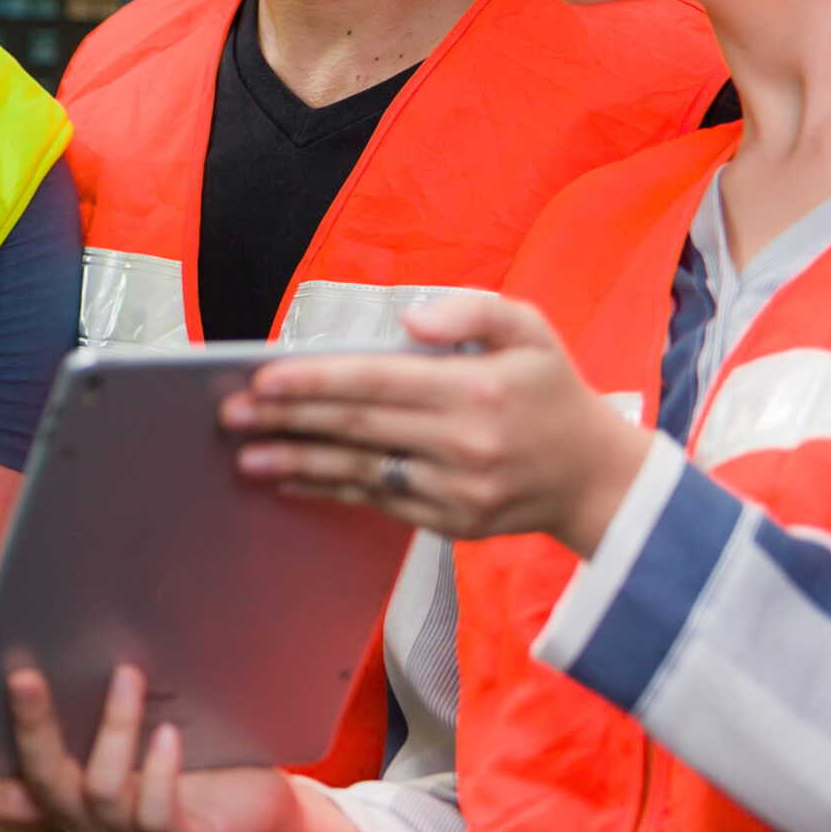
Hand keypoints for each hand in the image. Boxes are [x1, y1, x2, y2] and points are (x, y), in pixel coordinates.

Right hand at [0, 665, 304, 831]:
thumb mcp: (135, 731)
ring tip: (127, 672)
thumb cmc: (190, 758)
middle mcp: (87, 825)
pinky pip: (158, 814)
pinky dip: (160, 773)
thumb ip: (99, 703)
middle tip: (23, 675)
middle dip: (31, 727)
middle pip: (44, 781)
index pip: (6, 795)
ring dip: (112, 728)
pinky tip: (169, 735)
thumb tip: (76, 633)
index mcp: (67, 796)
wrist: (256, 808)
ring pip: (101, 789)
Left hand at [219, 295, 651, 554]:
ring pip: (361, 472)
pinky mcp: (451, 522)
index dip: (316, 380)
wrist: (600, 480)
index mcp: (478, 390)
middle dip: (288, 419)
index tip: (263, 378)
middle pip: (358, 428)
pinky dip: (330, 488)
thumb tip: (410, 320)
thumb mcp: (530, 329)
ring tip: (246, 454)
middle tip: (231, 413)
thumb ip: (472, 309)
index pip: (378, 382)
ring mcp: (458, 490)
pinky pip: (378, 502)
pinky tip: (291, 477)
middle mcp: (465, 445)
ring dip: (297, 463)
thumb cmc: (552, 391)